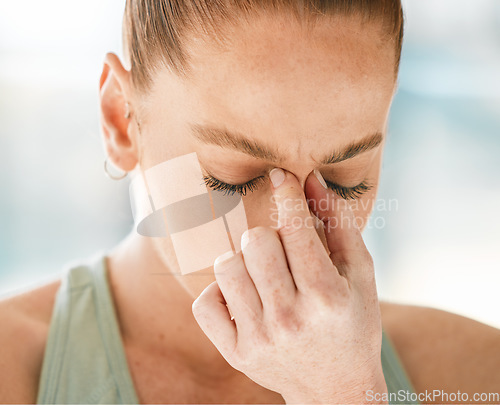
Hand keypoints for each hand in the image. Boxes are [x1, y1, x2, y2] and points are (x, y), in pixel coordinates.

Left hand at [191, 168, 387, 403]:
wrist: (336, 389)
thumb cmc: (352, 322)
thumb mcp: (361, 273)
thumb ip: (338, 222)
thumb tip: (312, 179)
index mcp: (326, 295)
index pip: (295, 228)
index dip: (287, 194)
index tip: (281, 176)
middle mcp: (290, 318)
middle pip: (255, 241)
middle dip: (267, 234)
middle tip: (281, 251)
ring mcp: (259, 339)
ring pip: (226, 266)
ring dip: (243, 260)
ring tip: (262, 274)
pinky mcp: (236, 354)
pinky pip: (204, 302)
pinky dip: (220, 291)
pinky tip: (243, 296)